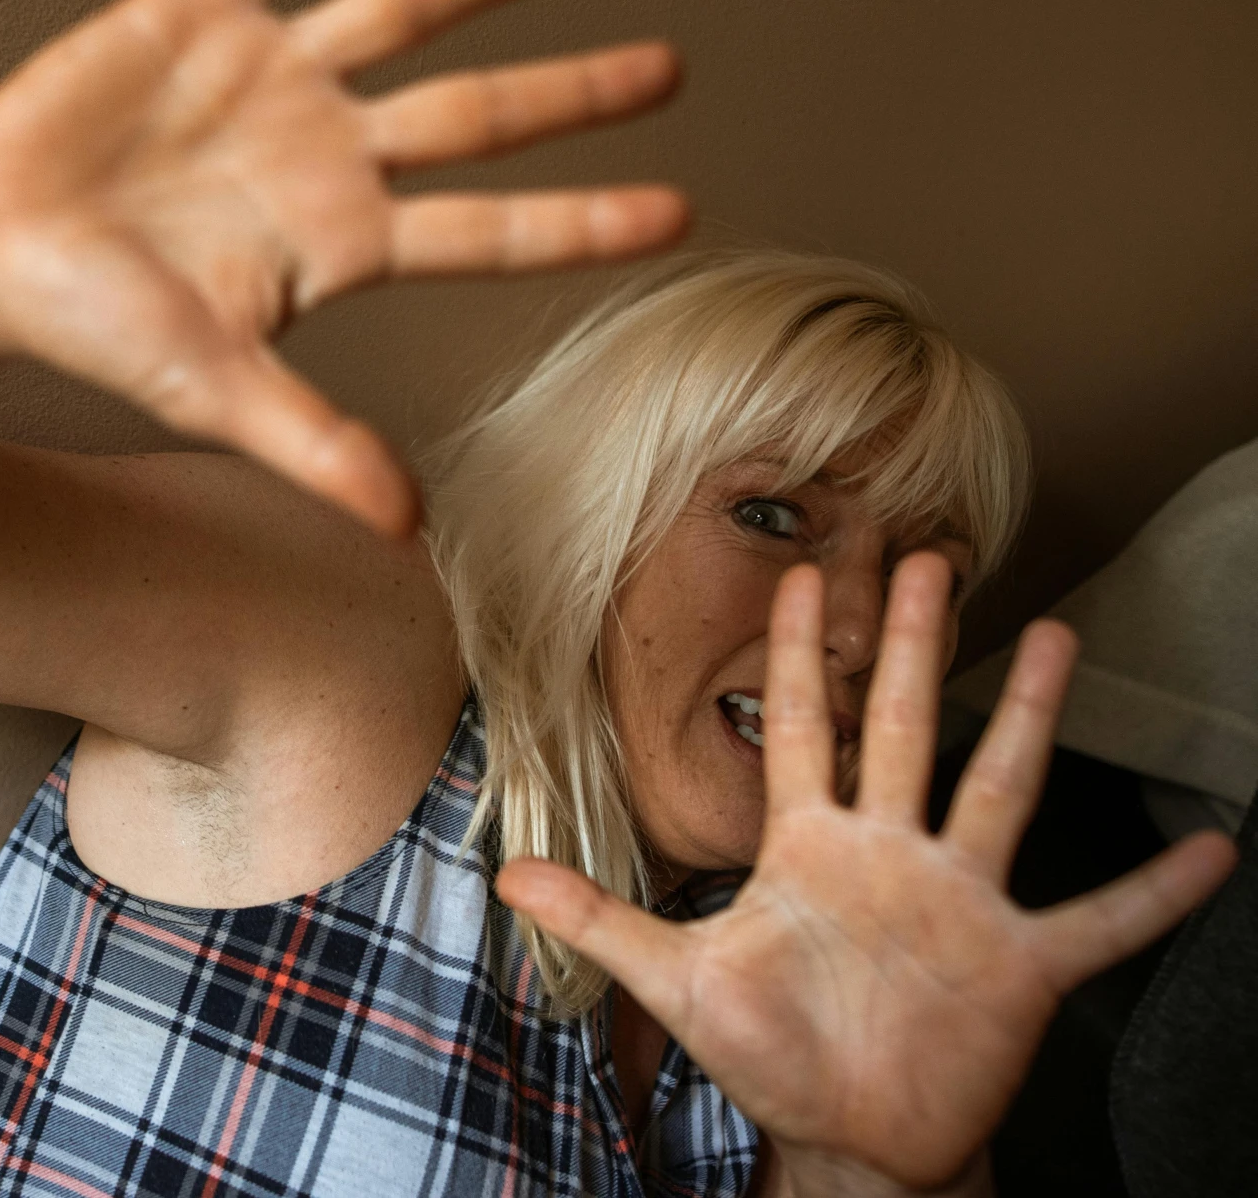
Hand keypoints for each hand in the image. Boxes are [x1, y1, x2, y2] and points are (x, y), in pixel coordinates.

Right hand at [0, 0, 685, 534]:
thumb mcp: (212, 389)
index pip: (492, 227)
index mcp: (344, 238)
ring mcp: (269, 77)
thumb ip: (314, 445)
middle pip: (479, 112)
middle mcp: (327, 150)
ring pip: (402, 11)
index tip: (680, 212)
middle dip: (573, 91)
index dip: (586, 218)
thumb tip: (406, 529)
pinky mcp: (196, 16)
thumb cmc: (93, 327)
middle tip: (667, 68)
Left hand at [496, 555, 1238, 1193]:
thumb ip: (602, 921)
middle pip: (904, 727)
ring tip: (1057, 636)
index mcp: (812, 847)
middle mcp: (891, 854)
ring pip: (1000, 789)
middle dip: (915, 644)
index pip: (804, 728)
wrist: (849, 1134)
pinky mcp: (1019, 965)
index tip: (803, 574)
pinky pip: (1098, 922)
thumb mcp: (678, 983)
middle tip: (929, 555)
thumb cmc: (771, 1053)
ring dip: (1028, 717)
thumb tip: (504, 876)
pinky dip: (1152, 892)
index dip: (801, 655)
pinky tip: (1213, 849)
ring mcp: (960, 902)